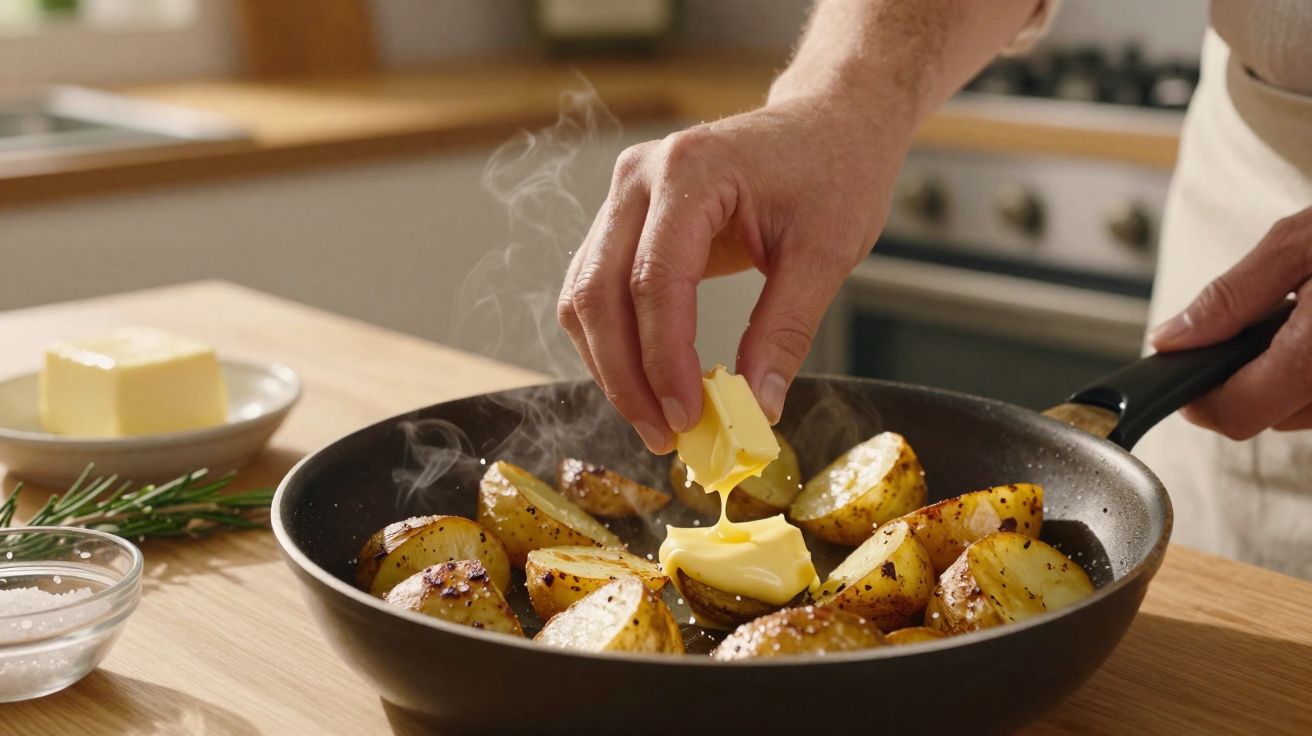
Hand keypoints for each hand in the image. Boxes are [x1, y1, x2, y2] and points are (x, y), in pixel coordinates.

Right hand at [557, 94, 912, 452]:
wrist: (828, 122)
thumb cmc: (834, 170)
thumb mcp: (825, 254)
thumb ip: (784, 331)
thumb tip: (754, 409)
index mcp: (691, 171)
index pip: (654, 280)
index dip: (663, 360)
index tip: (686, 418)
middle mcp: (640, 176)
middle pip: (599, 293)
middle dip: (625, 376)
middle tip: (665, 435)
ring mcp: (624, 194)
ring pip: (585, 296)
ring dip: (612, 366)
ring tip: (657, 421)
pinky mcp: (625, 218)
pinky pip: (597, 288)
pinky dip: (615, 342)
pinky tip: (648, 382)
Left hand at [1149, 205, 1311, 438]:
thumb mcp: (1299, 243)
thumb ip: (1231, 297)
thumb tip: (1170, 338)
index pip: (1236, 413)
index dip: (1199, 399)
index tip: (1184, 373)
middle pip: (1270, 417)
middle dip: (1248, 379)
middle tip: (1258, 325)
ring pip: (1302, 411)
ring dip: (1286, 377)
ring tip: (1300, 319)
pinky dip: (1311, 373)